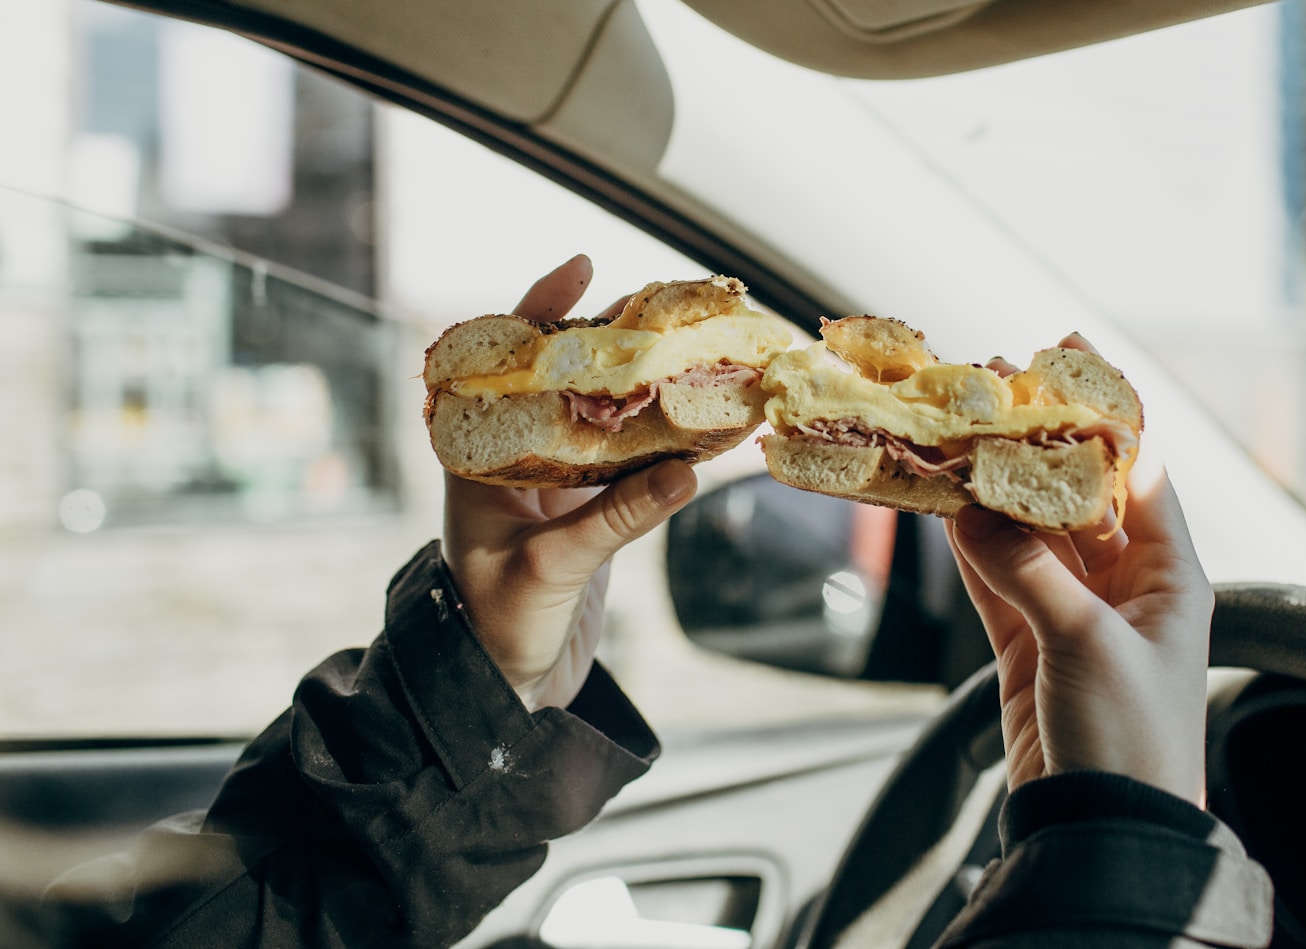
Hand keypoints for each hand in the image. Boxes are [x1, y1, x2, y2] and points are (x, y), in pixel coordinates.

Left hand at [441, 255, 696, 709]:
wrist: (501, 690)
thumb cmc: (496, 626)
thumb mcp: (552, 567)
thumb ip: (617, 519)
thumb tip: (688, 472)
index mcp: (479, 456)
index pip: (507, 363)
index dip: (542, 310)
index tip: (583, 265)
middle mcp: (516, 458)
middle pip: (568, 380)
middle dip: (617, 342)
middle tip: (669, 309)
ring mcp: (557, 485)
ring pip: (607, 420)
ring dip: (650, 392)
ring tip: (699, 354)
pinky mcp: (592, 515)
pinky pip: (634, 467)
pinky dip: (669, 446)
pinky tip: (708, 427)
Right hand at [945, 340, 1212, 804]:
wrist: (1105, 834)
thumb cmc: (1130, 741)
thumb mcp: (1086, 645)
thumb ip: (1028, 572)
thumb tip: (969, 509)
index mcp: (1171, 578)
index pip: (1138, 472)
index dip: (1102, 413)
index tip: (1066, 357)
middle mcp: (1126, 588)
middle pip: (1075, 496)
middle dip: (1034, 445)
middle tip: (990, 389)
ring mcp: (1074, 616)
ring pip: (1027, 534)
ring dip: (992, 490)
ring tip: (954, 435)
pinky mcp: (1030, 648)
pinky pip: (997, 580)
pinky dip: (969, 546)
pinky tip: (944, 505)